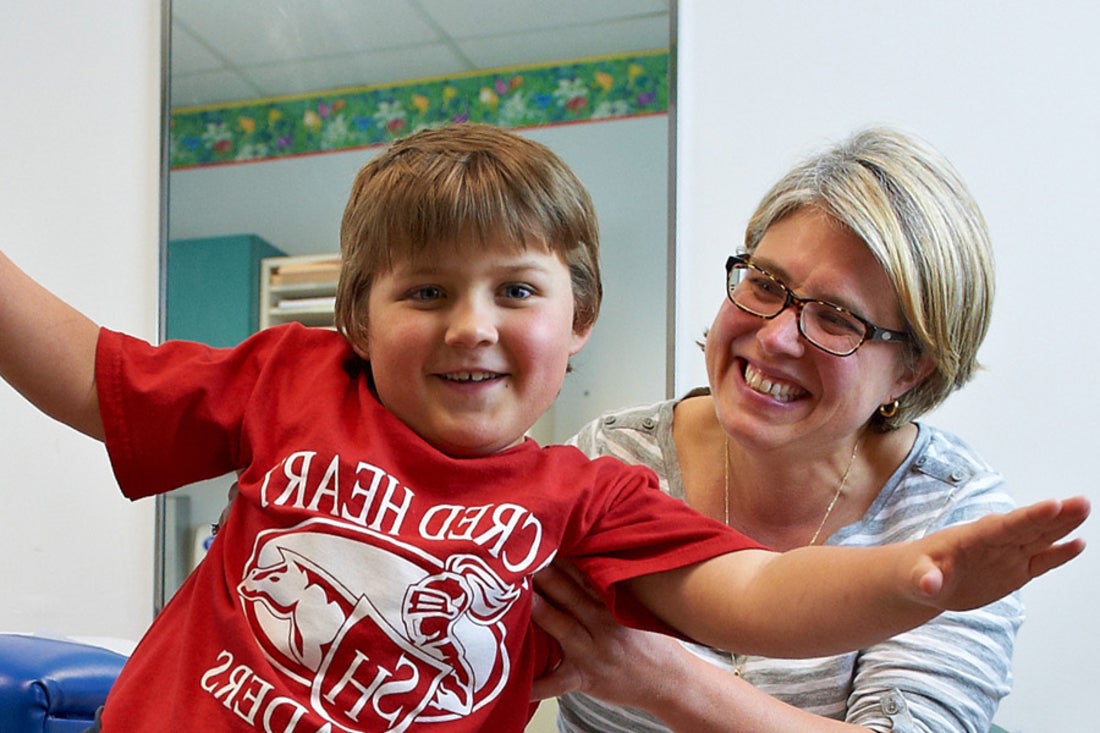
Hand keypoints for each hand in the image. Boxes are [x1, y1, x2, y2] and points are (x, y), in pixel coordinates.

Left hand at [530, 563, 688, 704]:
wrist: (670, 681)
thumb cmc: (646, 640)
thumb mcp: (632, 606)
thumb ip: (605, 584)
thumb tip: (578, 553)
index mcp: (612, 602)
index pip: (585, 572)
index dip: (562, 556)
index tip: (542, 536)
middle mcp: (602, 623)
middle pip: (570, 594)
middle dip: (546, 575)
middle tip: (520, 557)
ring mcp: (592, 652)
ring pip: (563, 628)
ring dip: (541, 612)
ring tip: (516, 598)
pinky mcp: (585, 678)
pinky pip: (557, 682)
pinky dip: (537, 685)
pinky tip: (516, 684)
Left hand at [910, 496, 1089, 608]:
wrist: (921, 582)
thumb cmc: (915, 573)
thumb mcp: (914, 578)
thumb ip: (924, 579)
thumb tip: (928, 584)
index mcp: (971, 538)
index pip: (1003, 525)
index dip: (1028, 517)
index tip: (1052, 504)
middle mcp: (994, 542)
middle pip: (1028, 526)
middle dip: (1055, 515)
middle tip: (1081, 502)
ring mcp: (1007, 554)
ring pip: (1039, 538)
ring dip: (1062, 525)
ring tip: (1084, 508)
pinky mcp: (1014, 570)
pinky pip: (1041, 561)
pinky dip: (1059, 554)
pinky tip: (1079, 543)